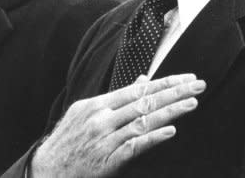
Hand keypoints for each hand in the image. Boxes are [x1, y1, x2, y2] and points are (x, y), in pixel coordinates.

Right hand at [30, 73, 205, 177]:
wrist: (45, 172)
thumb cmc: (69, 141)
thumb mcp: (88, 113)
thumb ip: (117, 98)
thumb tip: (143, 79)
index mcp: (97, 104)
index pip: (138, 89)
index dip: (165, 82)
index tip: (187, 77)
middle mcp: (101, 119)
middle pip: (145, 101)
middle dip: (175, 91)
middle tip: (198, 84)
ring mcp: (104, 140)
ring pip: (143, 121)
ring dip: (170, 111)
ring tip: (192, 103)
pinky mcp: (107, 161)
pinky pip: (134, 147)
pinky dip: (153, 137)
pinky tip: (170, 130)